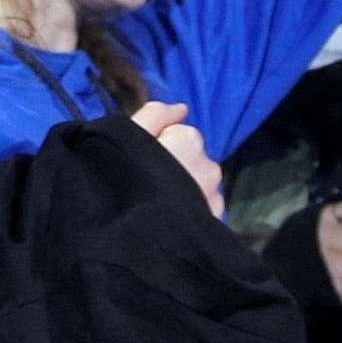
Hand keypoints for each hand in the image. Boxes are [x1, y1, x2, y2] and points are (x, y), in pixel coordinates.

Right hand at [131, 99, 223, 216]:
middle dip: (178, 168)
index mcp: (188, 139)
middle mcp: (208, 165)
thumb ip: (156, 114)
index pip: (178, 135)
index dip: (160, 147)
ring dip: (189, 189)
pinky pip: (207, 207)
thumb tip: (182, 108)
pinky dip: (196, 210)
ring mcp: (214, 194)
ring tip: (162, 206)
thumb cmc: (126, 179)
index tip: (143, 164)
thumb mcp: (129, 135)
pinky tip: (174, 219)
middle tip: (151, 187)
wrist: (135, 233)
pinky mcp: (215, 219)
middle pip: (192, 160)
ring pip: (202, 184)